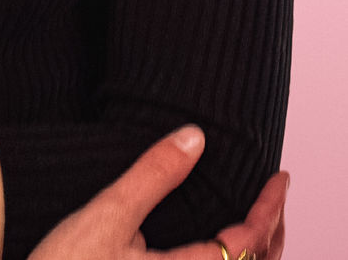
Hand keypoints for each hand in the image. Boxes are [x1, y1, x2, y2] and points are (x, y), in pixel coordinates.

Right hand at [29, 126, 287, 259]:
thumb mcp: (108, 214)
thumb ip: (153, 175)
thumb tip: (195, 136)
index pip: (249, 244)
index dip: (269, 209)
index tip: (279, 177)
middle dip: (270, 231)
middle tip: (274, 193)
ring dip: (253, 250)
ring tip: (253, 217)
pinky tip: (212, 244)